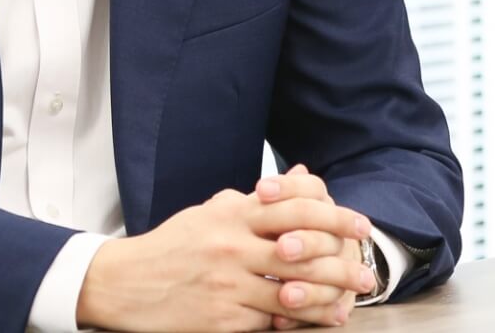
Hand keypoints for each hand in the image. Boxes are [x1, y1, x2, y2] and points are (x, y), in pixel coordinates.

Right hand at [74, 178, 371, 331]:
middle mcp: (231, 246)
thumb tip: (300, 176)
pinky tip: (316, 319)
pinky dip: (296, 320)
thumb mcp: (211, 212)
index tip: (359, 223)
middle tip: (367, 269)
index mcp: (230, 213)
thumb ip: (256, 199)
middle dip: (342, 260)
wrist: (126, 284)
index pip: (293, 206)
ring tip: (351, 299)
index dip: (333, 213)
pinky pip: (270, 321)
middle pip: (301, 250)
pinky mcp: (222, 319)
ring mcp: (227, 284)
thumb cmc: (173, 247)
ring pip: (292, 291)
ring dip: (329, 296)